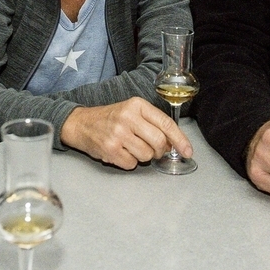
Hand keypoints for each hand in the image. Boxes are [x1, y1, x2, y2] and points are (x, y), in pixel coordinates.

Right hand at [60, 97, 192, 168]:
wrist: (81, 123)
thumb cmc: (110, 118)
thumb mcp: (131, 111)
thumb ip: (152, 123)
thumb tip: (173, 143)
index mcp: (137, 105)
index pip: (166, 123)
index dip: (180, 140)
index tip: (188, 151)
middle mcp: (128, 117)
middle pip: (159, 142)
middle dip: (160, 151)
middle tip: (154, 150)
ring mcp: (118, 133)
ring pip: (147, 155)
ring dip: (143, 156)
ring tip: (131, 147)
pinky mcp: (110, 149)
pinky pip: (132, 164)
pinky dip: (129, 162)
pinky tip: (120, 152)